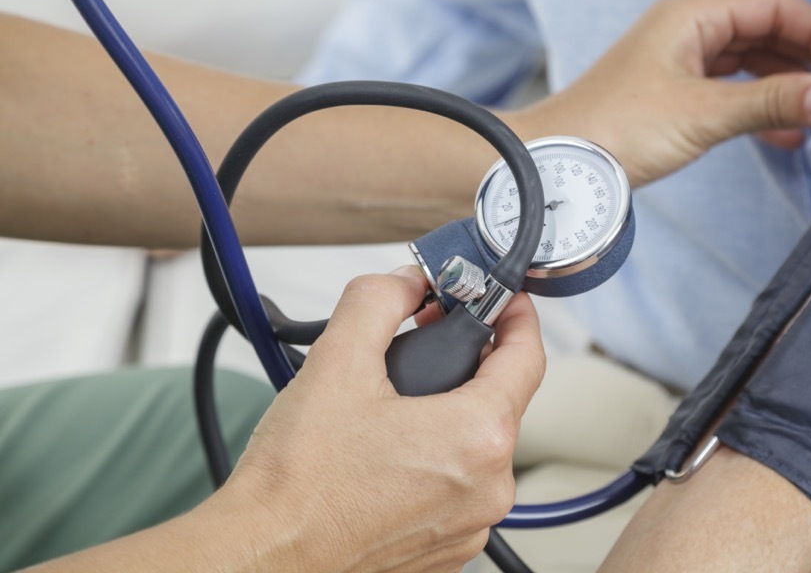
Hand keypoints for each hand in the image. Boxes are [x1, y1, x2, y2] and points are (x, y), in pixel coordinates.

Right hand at [216, 267, 545, 572]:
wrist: (264, 555)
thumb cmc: (298, 481)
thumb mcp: (337, 361)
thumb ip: (379, 301)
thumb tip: (406, 283)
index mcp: (478, 438)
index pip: (528, 358)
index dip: (517, 317)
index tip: (506, 300)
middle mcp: (488, 488)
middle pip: (499, 401)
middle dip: (467, 363)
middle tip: (425, 341)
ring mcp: (470, 525)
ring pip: (477, 446)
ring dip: (447, 416)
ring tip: (394, 404)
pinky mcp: (447, 550)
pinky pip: (458, 487)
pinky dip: (435, 462)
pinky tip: (390, 452)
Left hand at [508, 0, 810, 187]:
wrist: (554, 163)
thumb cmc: (614, 130)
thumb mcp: (702, 114)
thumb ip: (771, 102)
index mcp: (691, 16)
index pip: (773, 5)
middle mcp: (688, 29)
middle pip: (765, 30)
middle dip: (806, 59)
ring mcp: (681, 61)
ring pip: (751, 62)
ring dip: (785, 86)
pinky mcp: (676, 93)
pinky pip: (732, 89)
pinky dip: (760, 106)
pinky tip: (786, 135)